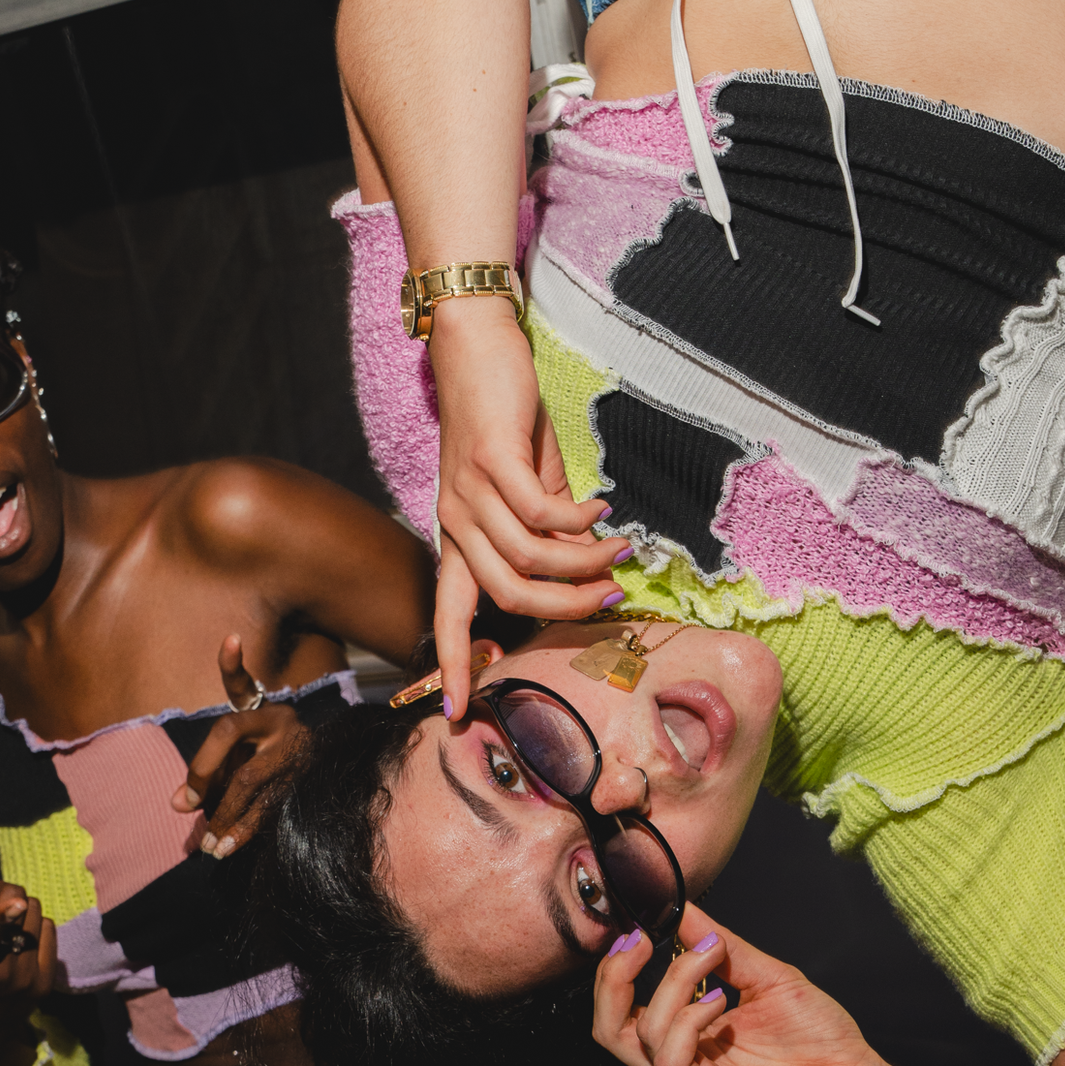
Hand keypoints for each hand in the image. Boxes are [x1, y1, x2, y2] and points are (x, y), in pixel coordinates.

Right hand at [0, 864, 60, 1065]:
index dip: (1, 918)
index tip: (14, 903)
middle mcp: (2, 977)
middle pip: (20, 911)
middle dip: (3, 894)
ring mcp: (28, 981)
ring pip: (36, 915)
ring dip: (18, 909)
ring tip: (0, 921)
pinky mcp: (45, 982)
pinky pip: (49, 929)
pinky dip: (33, 925)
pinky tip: (15, 938)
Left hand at [170, 635, 309, 856]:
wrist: (305, 739)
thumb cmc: (259, 741)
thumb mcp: (234, 745)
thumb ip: (205, 770)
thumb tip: (179, 805)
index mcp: (266, 716)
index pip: (227, 731)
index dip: (203, 766)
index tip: (189, 799)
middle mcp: (290, 735)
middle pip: (249, 776)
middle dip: (223, 811)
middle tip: (206, 840)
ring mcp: (304, 763)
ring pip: (268, 801)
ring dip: (240, 829)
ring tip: (218, 850)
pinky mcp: (310, 786)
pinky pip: (278, 813)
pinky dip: (254, 830)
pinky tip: (236, 844)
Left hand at [429, 305, 617, 714]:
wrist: (476, 350)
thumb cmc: (505, 423)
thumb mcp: (526, 489)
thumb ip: (547, 534)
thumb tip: (587, 571)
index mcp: (457, 540)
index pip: (445, 616)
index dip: (451, 666)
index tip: (454, 715)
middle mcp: (455, 524)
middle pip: (509, 598)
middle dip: (567, 608)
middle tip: (611, 594)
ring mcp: (469, 493)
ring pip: (529, 561)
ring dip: (584, 563)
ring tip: (619, 550)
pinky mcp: (492, 461)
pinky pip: (542, 514)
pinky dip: (580, 520)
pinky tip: (599, 509)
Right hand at [590, 903, 901, 1065]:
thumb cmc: (824, 1038)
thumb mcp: (768, 977)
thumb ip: (723, 949)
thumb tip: (684, 910)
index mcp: (688, 1040)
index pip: (623, 1011)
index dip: (618, 969)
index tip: (639, 928)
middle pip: (609, 1031)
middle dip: (614, 978)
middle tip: (640, 941)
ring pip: (641, 1039)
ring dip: (672, 987)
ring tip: (712, 962)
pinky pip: (673, 1065)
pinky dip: (688, 1022)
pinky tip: (721, 1001)